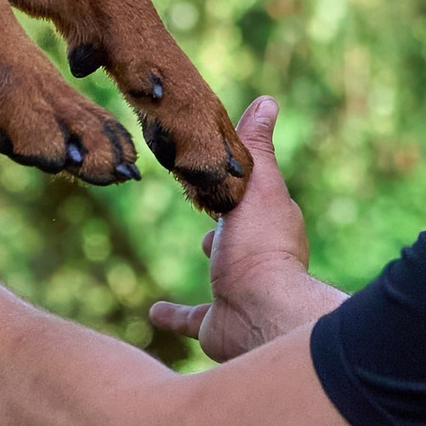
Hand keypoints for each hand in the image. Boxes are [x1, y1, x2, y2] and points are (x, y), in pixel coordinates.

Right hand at [145, 97, 337, 362]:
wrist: (259, 314)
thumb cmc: (260, 244)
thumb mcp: (257, 183)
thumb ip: (256, 146)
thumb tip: (268, 101)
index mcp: (271, 224)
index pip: (256, 198)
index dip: (241, 184)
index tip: (223, 173)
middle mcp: (259, 258)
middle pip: (243, 237)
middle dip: (230, 226)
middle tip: (211, 215)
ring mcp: (239, 293)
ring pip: (223, 277)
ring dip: (214, 265)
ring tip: (202, 250)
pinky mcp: (218, 325)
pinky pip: (193, 319)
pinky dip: (174, 315)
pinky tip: (155, 312)